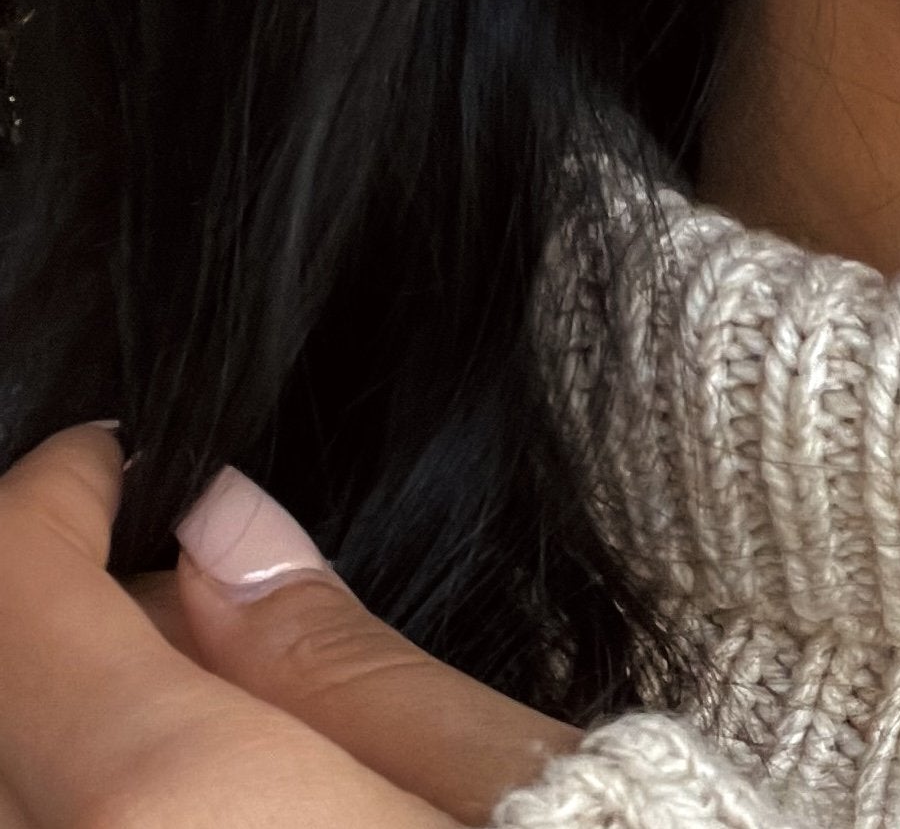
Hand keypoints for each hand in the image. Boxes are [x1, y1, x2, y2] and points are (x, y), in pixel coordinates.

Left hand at [0, 424, 580, 827]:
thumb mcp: (494, 777)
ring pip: (13, 807)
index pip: (17, 614)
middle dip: (65, 629)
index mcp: (186, 824)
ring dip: (68, 739)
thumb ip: (331, 655)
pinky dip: (82, 808)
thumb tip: (215, 523)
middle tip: (202, 610)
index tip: (103, 464)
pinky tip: (205, 810)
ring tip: (212, 720)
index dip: (46, 505)